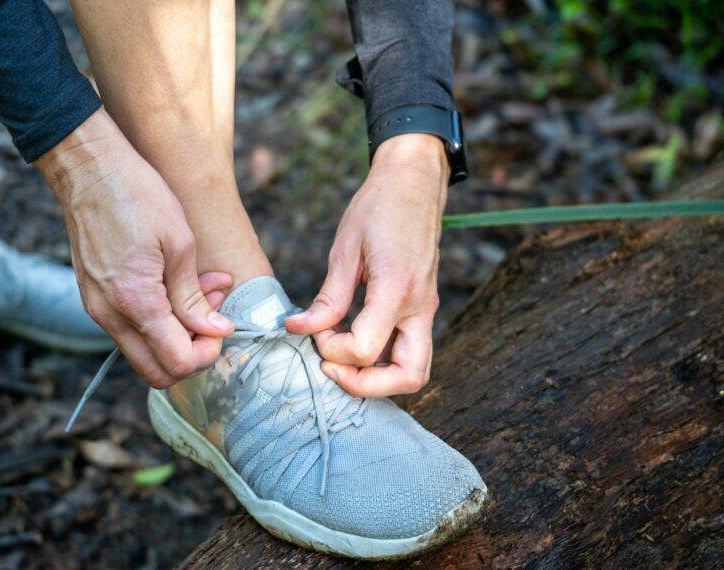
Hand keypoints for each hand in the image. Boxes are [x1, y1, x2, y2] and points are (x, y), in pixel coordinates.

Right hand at [35, 108, 233, 387]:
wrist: (89, 169)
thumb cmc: (137, 196)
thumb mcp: (179, 243)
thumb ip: (194, 297)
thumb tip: (217, 331)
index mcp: (135, 303)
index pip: (177, 363)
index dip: (208, 353)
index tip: (222, 325)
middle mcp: (110, 315)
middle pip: (157, 372)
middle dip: (192, 353)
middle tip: (213, 316)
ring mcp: (98, 309)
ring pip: (144, 352)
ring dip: (178, 333)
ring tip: (203, 290)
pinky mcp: (96, 298)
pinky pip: (131, 328)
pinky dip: (159, 319)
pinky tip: (179, 284)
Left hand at [286, 134, 447, 396]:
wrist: (414, 182)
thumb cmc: (378, 207)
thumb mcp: (345, 249)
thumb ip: (327, 297)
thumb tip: (297, 328)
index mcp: (396, 289)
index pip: (366, 349)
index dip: (332, 351)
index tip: (312, 332)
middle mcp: (418, 306)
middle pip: (409, 377)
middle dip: (367, 386)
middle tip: (332, 368)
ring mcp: (426, 308)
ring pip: (416, 369)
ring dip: (380, 379)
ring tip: (342, 360)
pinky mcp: (423, 306)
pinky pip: (410, 349)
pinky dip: (384, 358)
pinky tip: (353, 340)